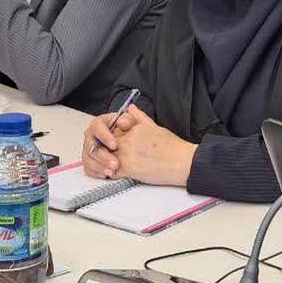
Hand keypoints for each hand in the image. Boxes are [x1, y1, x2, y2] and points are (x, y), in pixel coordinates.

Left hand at [81, 106, 195, 186]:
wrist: (181, 161)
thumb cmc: (172, 147)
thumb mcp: (154, 126)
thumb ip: (139, 117)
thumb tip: (131, 109)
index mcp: (132, 128)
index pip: (109, 128)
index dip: (106, 136)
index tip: (108, 141)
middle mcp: (126, 140)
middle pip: (103, 144)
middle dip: (100, 150)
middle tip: (103, 154)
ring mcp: (126, 154)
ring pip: (103, 158)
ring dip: (102, 163)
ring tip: (108, 166)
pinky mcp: (128, 169)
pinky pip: (110, 172)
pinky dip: (109, 174)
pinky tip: (113, 174)